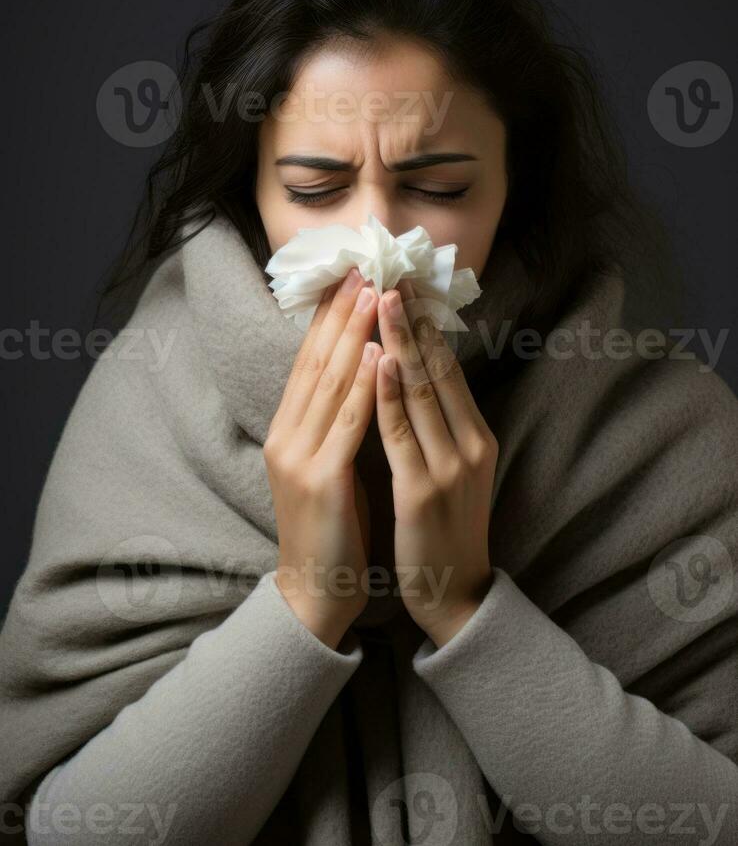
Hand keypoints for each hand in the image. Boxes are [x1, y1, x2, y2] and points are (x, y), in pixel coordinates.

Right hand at [264, 268, 379, 647]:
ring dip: (354, 334)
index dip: (330, 318)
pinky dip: (362, 385)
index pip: (309, 362)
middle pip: (317, 361)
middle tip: (363, 269)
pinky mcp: (321, 480)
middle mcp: (286, 435)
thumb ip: (333, 422)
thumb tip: (359, 372)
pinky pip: (346, 422)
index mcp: (287, 430)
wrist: (315, 591)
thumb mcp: (326, 465)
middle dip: (342, 313)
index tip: (352, 279)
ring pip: (330, 383)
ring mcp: (299, 456)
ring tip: (373, 294)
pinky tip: (378, 354)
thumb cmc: (331, 527)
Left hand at [375, 278, 496, 646]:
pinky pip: (402, 433)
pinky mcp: (423, 490)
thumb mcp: (454, 469)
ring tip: (381, 297)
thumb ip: (441, 425)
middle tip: (392, 271)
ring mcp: (450, 466)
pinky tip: (378, 361)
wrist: (453, 594)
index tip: (405, 283)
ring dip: (399, 340)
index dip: (426, 324)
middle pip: (438, 369)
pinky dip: (389, 393)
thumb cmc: (442, 528)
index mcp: (477, 436)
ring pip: (422, 391)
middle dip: (413, 318)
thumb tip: (417, 376)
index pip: (449, 368)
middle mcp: (470, 443)